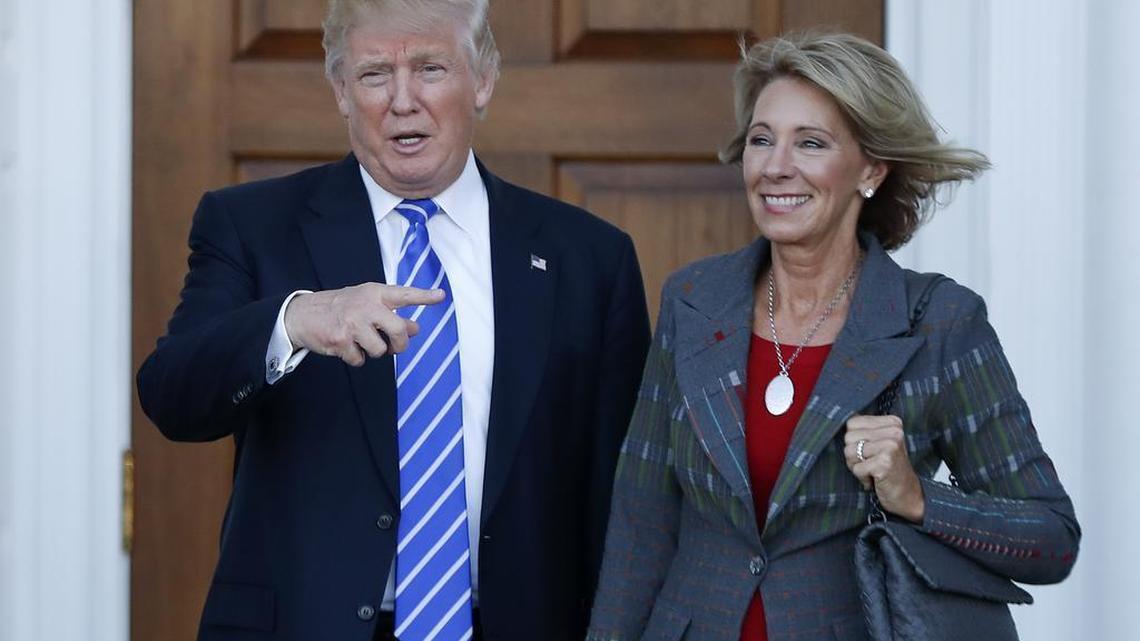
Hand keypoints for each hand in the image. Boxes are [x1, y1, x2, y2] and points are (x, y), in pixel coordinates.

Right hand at [284, 283, 444, 366]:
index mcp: (374, 293)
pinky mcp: (341, 340)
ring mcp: (353, 323)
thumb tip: (416, 328)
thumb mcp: (367, 304)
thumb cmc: (341, 307)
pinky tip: (346, 347)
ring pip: (380, 350)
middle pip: (398, 330)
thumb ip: (391, 314)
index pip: (404, 294)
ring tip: (361, 342)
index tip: (440, 296)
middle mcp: (366, 306)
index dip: (424, 296)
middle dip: (400, 344)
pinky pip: (360, 359)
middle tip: (395, 347)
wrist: (303, 314)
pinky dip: (355, 358)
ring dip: (373, 351)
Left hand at [844, 414, 924, 522]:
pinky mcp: (885, 463)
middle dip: (853, 454)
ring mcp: (890, 446)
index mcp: (892, 422)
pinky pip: (856, 468)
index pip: (852, 422)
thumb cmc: (889, 468)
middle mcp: (893, 431)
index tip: (869, 451)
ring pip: (849, 452)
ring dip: (857, 466)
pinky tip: (876, 479)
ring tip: (873, 470)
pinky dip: (862, 478)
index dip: (854, 440)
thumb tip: (839, 421)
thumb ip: (864, 430)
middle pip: (849, 437)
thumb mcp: (879, 443)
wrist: (909, 494)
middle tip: (870, 463)